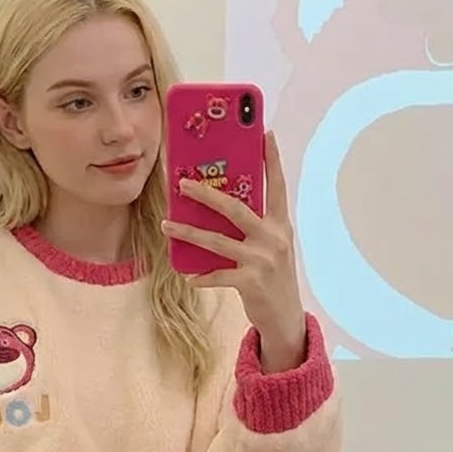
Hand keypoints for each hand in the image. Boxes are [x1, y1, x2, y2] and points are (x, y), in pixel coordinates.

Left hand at [162, 130, 306, 372]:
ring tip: (167, 226)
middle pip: (235, 208)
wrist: (285, 317)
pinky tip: (188, 275)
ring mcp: (262, 261)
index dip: (272, 160)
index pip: (276, 185)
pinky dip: (201, 276)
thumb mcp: (271, 247)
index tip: (264, 134)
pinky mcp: (251, 283)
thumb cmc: (272, 277)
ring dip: (188, 233)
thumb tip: (219, 206)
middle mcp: (273, 238)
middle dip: (206, 194)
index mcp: (280, 225)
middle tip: (182, 184)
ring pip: (218, 241)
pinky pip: (218, 275)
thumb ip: (254, 227)